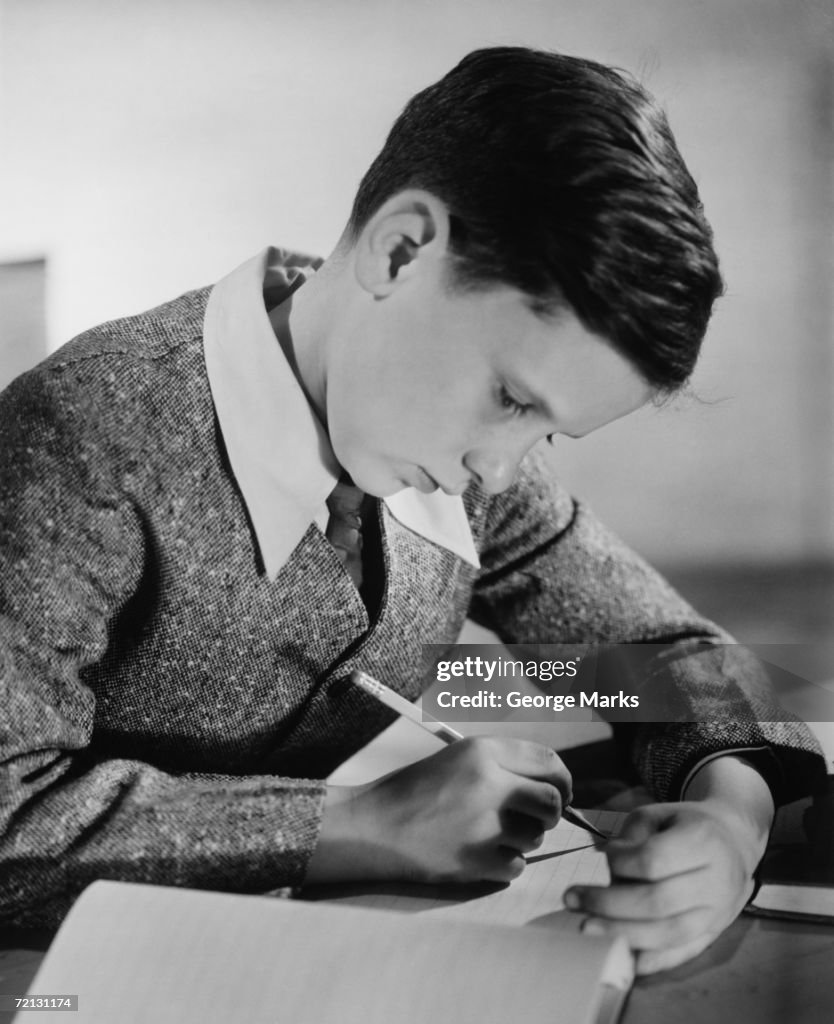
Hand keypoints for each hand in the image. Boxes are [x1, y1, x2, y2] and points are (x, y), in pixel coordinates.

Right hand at [305, 736, 570, 885]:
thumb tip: (550, 783)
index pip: (548, 762)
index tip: (561, 790)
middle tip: (538, 816)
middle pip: (551, 801)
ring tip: (493, 832)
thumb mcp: (457, 758)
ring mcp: (485, 826)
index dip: (562, 779)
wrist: (373, 826)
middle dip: (552, 811)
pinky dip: (507, 863)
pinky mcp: (478, 862)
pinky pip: (518, 866)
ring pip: (536, 837)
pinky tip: (482, 852)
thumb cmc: (413, 789)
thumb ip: (502, 763)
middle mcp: (489, 785)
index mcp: (483, 752)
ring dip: (524, 837)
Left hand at [564, 757, 773, 974]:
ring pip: (670, 933)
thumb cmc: (685, 825)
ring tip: (587, 927)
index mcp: (702, 840)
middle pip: (658, 901)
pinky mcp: (714, 932)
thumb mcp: (658, 814)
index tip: (607, 856)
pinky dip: (653, 960)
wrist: (735, 841)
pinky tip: (625, 960)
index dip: (621, 862)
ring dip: (624, 933)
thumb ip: (631, 836)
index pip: (654, 860)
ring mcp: (718, 911)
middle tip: (573, 900)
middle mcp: (716, 880)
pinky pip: (683, 952)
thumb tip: (611, 872)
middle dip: (609, 904)